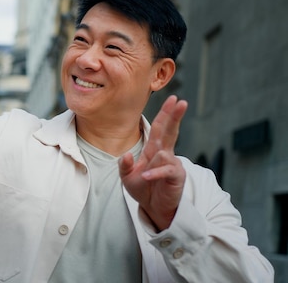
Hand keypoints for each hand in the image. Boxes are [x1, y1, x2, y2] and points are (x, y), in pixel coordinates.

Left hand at [118, 95, 187, 230]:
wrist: (154, 207)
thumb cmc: (143, 188)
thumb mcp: (127, 176)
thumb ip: (124, 165)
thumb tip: (125, 154)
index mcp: (154, 149)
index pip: (160, 127)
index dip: (165, 113)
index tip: (173, 98)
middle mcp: (165, 153)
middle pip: (170, 131)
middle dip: (174, 116)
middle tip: (182, 102)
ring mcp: (172, 164)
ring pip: (162, 154)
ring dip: (152, 164)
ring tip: (145, 176)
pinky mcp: (176, 177)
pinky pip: (164, 171)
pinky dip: (153, 174)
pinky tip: (146, 177)